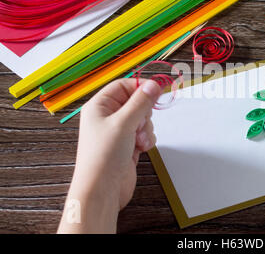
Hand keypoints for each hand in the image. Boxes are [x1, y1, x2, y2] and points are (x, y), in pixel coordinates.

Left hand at [58, 78, 160, 232]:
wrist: (103, 190)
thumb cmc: (103, 156)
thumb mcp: (124, 123)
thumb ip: (141, 102)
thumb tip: (154, 84)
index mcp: (99, 106)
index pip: (123, 86)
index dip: (139, 88)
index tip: (155, 92)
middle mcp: (108, 117)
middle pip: (136, 102)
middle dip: (144, 113)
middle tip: (139, 124)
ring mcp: (118, 132)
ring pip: (143, 119)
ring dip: (146, 128)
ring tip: (138, 140)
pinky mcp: (128, 144)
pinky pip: (144, 133)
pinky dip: (146, 139)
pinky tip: (140, 148)